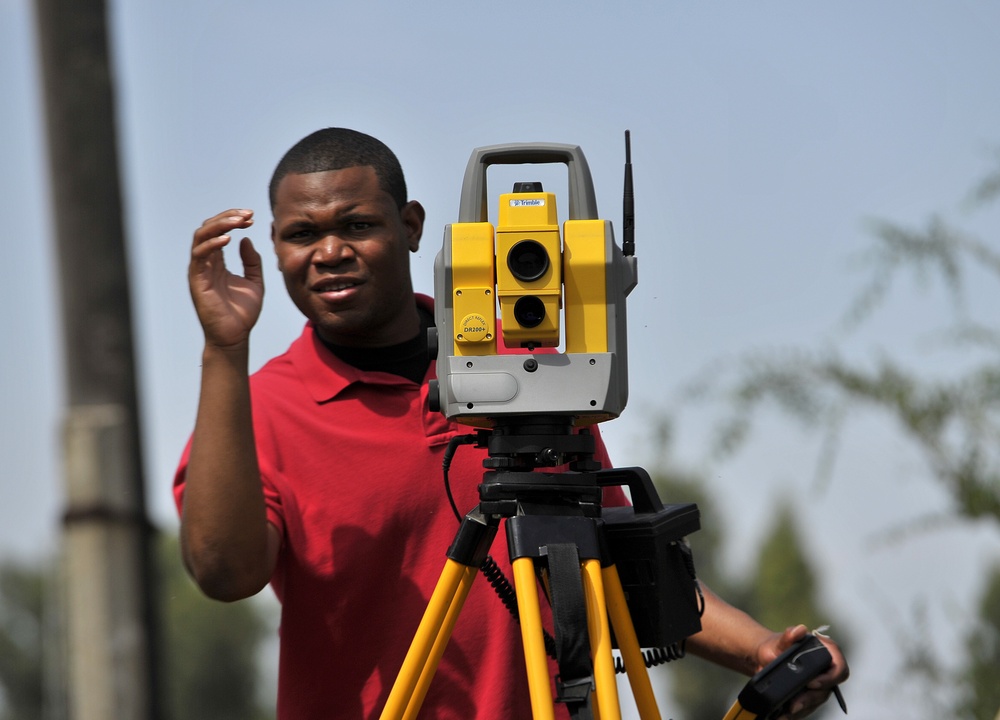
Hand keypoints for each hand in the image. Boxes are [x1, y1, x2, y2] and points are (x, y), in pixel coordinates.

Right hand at [188, 209, 263, 347]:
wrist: (235, 336)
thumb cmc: (242, 312)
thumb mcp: (254, 281)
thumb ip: (252, 261)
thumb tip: (246, 239)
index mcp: (217, 262)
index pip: (220, 232)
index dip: (233, 221)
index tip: (252, 217)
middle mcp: (205, 263)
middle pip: (208, 229)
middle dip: (227, 217)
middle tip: (247, 215)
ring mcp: (199, 270)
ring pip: (201, 237)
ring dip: (219, 225)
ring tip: (238, 222)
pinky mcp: (197, 280)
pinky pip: (199, 255)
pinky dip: (211, 244)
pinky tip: (228, 238)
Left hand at [757, 625, 849, 718]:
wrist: (765, 659)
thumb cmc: (776, 647)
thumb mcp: (779, 641)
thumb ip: (789, 636)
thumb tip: (799, 629)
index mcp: (825, 652)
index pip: (839, 666)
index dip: (830, 677)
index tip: (812, 682)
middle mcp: (826, 670)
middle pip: (828, 689)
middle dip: (811, 698)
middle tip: (794, 704)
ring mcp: (819, 685)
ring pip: (818, 700)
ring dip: (804, 707)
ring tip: (786, 711)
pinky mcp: (810, 696)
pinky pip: (808, 707)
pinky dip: (797, 712)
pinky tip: (784, 715)